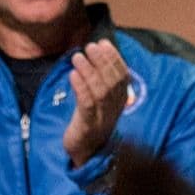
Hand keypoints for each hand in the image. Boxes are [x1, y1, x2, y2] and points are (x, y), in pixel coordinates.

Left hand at [61, 41, 130, 167]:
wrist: (86, 151)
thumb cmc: (91, 119)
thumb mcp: (99, 98)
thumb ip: (101, 78)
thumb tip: (97, 50)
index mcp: (120, 100)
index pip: (122, 75)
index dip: (114, 58)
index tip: (103, 43)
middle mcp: (115, 108)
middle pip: (112, 81)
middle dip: (102, 61)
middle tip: (90, 46)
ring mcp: (102, 117)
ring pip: (99, 91)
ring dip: (89, 71)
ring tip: (77, 56)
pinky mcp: (88, 125)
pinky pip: (86, 104)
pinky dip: (80, 87)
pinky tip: (72, 75)